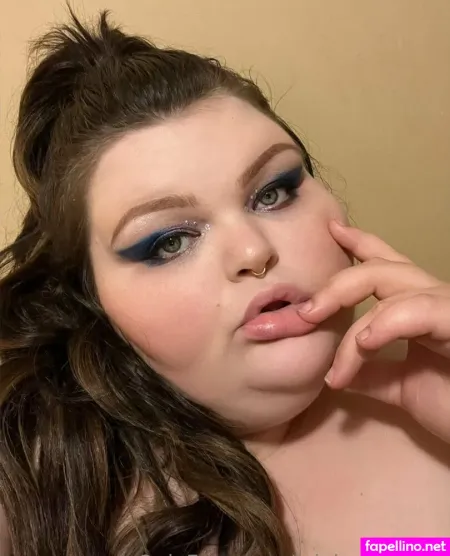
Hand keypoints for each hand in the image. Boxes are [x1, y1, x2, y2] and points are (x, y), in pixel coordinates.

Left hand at [297, 220, 449, 442]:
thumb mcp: (403, 388)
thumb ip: (370, 374)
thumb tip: (334, 371)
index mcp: (419, 308)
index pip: (386, 266)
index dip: (361, 243)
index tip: (332, 230)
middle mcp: (434, 299)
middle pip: (380, 268)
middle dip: (337, 286)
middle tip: (304, 315)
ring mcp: (448, 307)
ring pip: (391, 285)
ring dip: (355, 328)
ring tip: (335, 368)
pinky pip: (416, 310)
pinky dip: (386, 324)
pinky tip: (366, 344)